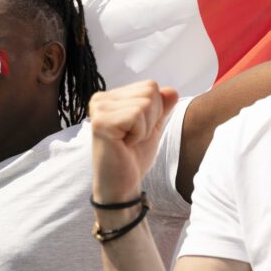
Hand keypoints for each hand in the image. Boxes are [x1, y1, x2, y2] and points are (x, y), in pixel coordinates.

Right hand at [90, 80, 177, 203]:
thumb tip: (172, 90)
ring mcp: (98, 109)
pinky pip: (137, 115)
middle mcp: (101, 98)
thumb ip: (161, 108)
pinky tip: (124, 144)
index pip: (150, 86)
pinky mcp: (101, 122)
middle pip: (149, 91)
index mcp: (111, 97)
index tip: (137, 130)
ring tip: (128, 141)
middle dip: (151, 118)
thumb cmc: (133, 157)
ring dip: (145, 128)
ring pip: (145, 103)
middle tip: (133, 137)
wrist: (121, 185)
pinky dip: (139, 134)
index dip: (155, 111)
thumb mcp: (152, 128)